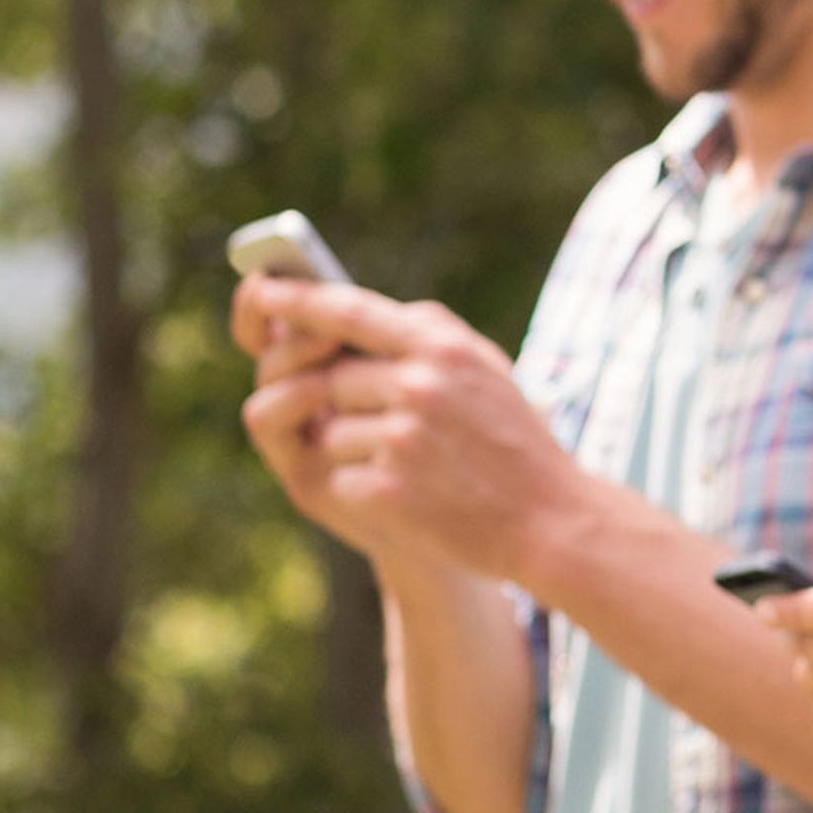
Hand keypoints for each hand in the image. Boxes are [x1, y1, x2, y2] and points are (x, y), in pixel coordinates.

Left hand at [235, 276, 580, 581]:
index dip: (297, 299)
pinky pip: (340, 476)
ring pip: (331, 431)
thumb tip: (355, 312)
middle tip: (399, 429)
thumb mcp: (488, 370)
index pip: (349, 310)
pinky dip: (365, 488)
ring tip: (418, 466)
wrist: (551, 521)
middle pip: (332, 379)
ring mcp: (401, 438)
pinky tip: (414, 497)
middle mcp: (419, 385)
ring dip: (358, 450)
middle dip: (350, 405)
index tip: (262, 290)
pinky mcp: (387, 488)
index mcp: (443, 348)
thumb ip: (428, 335)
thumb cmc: (516, 442)